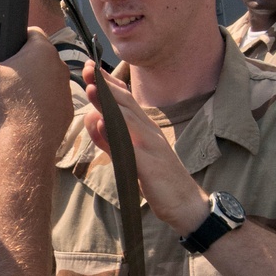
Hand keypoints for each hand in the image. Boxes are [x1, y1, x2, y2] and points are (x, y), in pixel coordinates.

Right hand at [0, 17, 71, 157]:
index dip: (11, 38)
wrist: (25, 150)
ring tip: (5, 97)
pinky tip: (18, 115)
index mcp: (43, 51)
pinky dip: (36, 106)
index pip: (30, 32)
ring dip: (28, 85)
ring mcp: (65, 93)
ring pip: (44, 81)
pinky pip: (49, 104)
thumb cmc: (2, 107)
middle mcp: (60, 69)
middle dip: (18, 63)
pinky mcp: (65, 115)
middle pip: (36, 58)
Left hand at [83, 67, 208, 234]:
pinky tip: (103, 123)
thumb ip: (110, 141)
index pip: (125, 100)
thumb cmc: (158, 181)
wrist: (187, 206)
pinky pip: (131, 147)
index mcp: (145, 129)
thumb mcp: (130, 158)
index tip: (91, 69)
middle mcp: (150, 132)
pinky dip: (116, 134)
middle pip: (126, 103)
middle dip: (106, 85)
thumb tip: (92, 120)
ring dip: (108, 103)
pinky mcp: (150, 166)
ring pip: (128, 119)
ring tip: (91, 88)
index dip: (108, 84)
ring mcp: (152, 147)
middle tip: (88, 69)